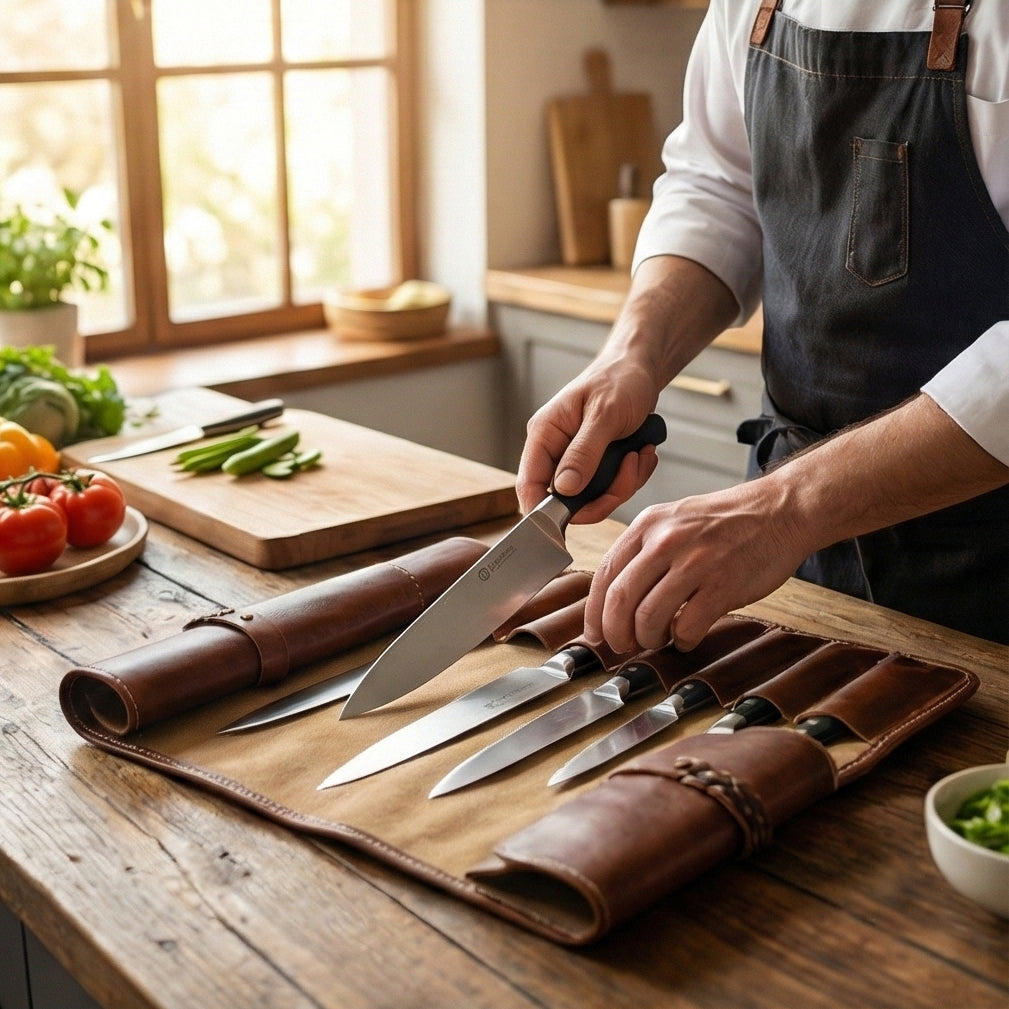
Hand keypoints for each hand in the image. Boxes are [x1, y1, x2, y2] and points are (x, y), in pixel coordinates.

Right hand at [515, 361, 660, 522]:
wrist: (641, 369)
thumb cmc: (620, 380)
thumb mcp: (604, 415)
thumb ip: (583, 453)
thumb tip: (563, 489)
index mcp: (544, 434)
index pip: (528, 484)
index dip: (543, 510)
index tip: (572, 519)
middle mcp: (556, 450)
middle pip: (566, 500)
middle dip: (602, 495)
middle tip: (629, 471)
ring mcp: (577, 460)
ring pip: (593, 498)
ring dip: (623, 484)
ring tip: (639, 454)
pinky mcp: (598, 465)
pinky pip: (611, 488)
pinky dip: (632, 476)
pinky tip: (642, 452)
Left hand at [584, 479, 807, 652]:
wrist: (780, 511)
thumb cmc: (727, 520)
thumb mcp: (674, 519)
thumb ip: (643, 551)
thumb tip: (614, 597)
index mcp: (648, 525)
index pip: (605, 574)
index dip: (594, 612)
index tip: (595, 633)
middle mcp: (666, 541)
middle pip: (620, 600)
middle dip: (615, 633)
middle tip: (622, 646)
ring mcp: (695, 562)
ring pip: (649, 618)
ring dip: (648, 639)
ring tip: (657, 639)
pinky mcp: (722, 585)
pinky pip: (688, 627)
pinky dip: (683, 641)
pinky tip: (687, 636)